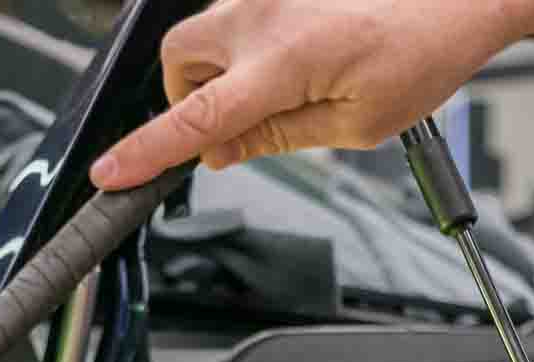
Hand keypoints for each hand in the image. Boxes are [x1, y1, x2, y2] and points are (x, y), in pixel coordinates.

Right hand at [91, 0, 533, 189]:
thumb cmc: (423, 48)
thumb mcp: (354, 125)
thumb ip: (276, 138)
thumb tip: (222, 151)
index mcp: (281, 63)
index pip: (194, 118)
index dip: (146, 151)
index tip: (110, 173)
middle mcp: (260, 15)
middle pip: (178, 62)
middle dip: (190, 99)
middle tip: (235, 125)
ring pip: (204, 35)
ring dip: (222, 71)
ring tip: (282, 86)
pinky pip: (236, 15)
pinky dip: (249, 45)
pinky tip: (299, 56)